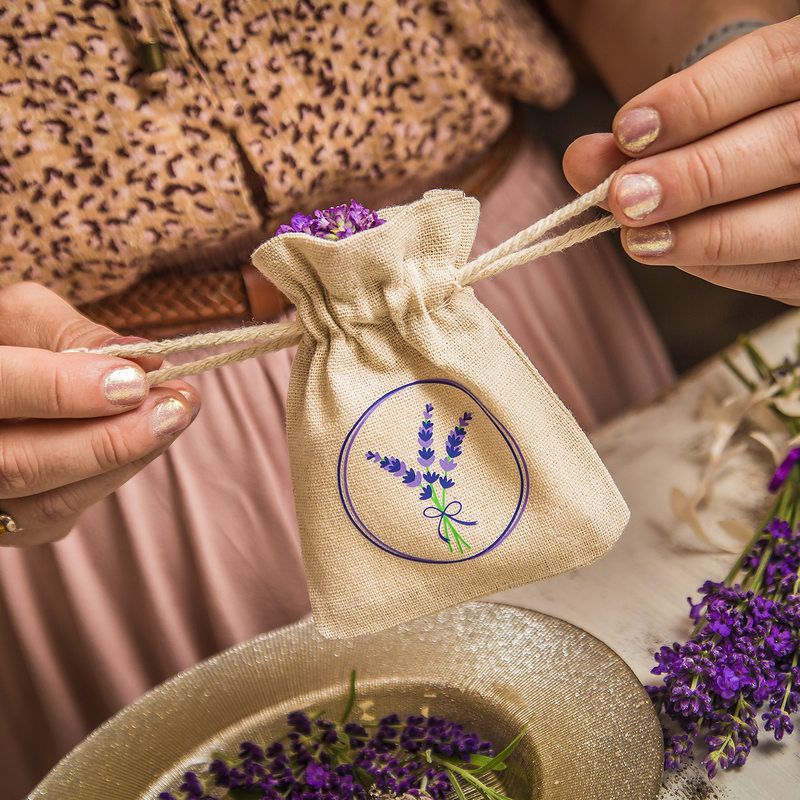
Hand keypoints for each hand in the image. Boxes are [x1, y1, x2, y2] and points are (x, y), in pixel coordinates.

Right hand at [0, 283, 200, 546]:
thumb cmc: (6, 340)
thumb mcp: (21, 317)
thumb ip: (73, 335)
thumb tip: (144, 357)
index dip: (62, 389)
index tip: (133, 381)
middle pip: (19, 464)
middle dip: (109, 438)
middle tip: (177, 406)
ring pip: (46, 501)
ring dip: (124, 459)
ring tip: (177, 414)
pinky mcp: (4, 525)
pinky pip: (58, 514)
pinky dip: (111, 476)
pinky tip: (148, 440)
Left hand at [563, 16, 799, 304]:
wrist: (782, 152)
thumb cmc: (729, 128)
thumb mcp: (692, 115)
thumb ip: (641, 136)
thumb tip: (580, 161)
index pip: (772, 67)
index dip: (697, 102)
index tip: (626, 133)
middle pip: (787, 146)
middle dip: (695, 177)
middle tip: (624, 199)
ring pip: (794, 219)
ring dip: (706, 234)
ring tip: (638, 239)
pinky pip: (785, 272)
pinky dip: (723, 266)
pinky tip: (672, 253)